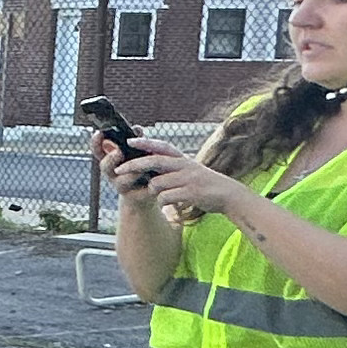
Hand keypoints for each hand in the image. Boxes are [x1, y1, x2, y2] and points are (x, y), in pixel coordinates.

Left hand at [107, 138, 238, 227]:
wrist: (228, 196)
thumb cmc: (205, 184)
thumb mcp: (190, 170)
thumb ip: (173, 166)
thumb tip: (150, 165)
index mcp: (183, 159)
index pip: (161, 146)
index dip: (145, 143)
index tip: (129, 141)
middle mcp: (185, 165)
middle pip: (154, 161)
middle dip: (133, 165)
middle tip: (118, 171)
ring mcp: (188, 179)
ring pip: (157, 183)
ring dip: (154, 192)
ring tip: (165, 197)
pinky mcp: (191, 193)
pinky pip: (165, 198)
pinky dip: (163, 203)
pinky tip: (172, 206)